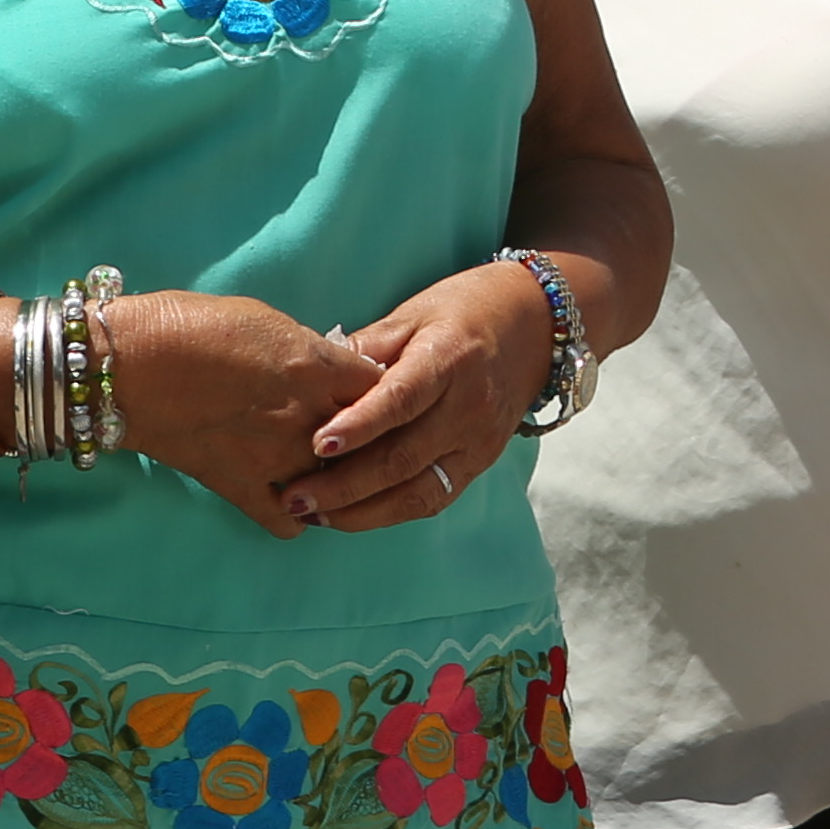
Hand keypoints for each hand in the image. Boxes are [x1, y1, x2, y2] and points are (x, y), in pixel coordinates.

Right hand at [95, 289, 384, 534]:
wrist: (128, 365)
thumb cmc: (191, 324)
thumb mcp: (266, 320)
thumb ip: (309, 352)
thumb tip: (329, 368)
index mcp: (317, 368)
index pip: (384, 387)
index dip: (384, 389)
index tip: (378, 390)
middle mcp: (307, 418)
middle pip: (370, 439)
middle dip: (370, 436)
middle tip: (362, 431)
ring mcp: (275, 459)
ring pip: (337, 484)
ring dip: (339, 478)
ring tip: (334, 468)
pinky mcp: (240, 488)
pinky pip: (288, 521)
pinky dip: (298, 517)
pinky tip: (298, 502)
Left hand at [299, 263, 563, 532]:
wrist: (536, 327)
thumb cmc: (462, 312)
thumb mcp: (412, 314)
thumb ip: (364, 349)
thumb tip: (311, 381)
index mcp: (449, 358)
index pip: (402, 399)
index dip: (360, 425)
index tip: (317, 445)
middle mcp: (469, 406)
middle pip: (404, 457)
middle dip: (345, 485)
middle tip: (293, 497)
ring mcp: (479, 440)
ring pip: (419, 491)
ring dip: (362, 512)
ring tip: (314, 516)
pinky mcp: (481, 462)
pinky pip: (433, 498)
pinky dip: (389, 513)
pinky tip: (350, 516)